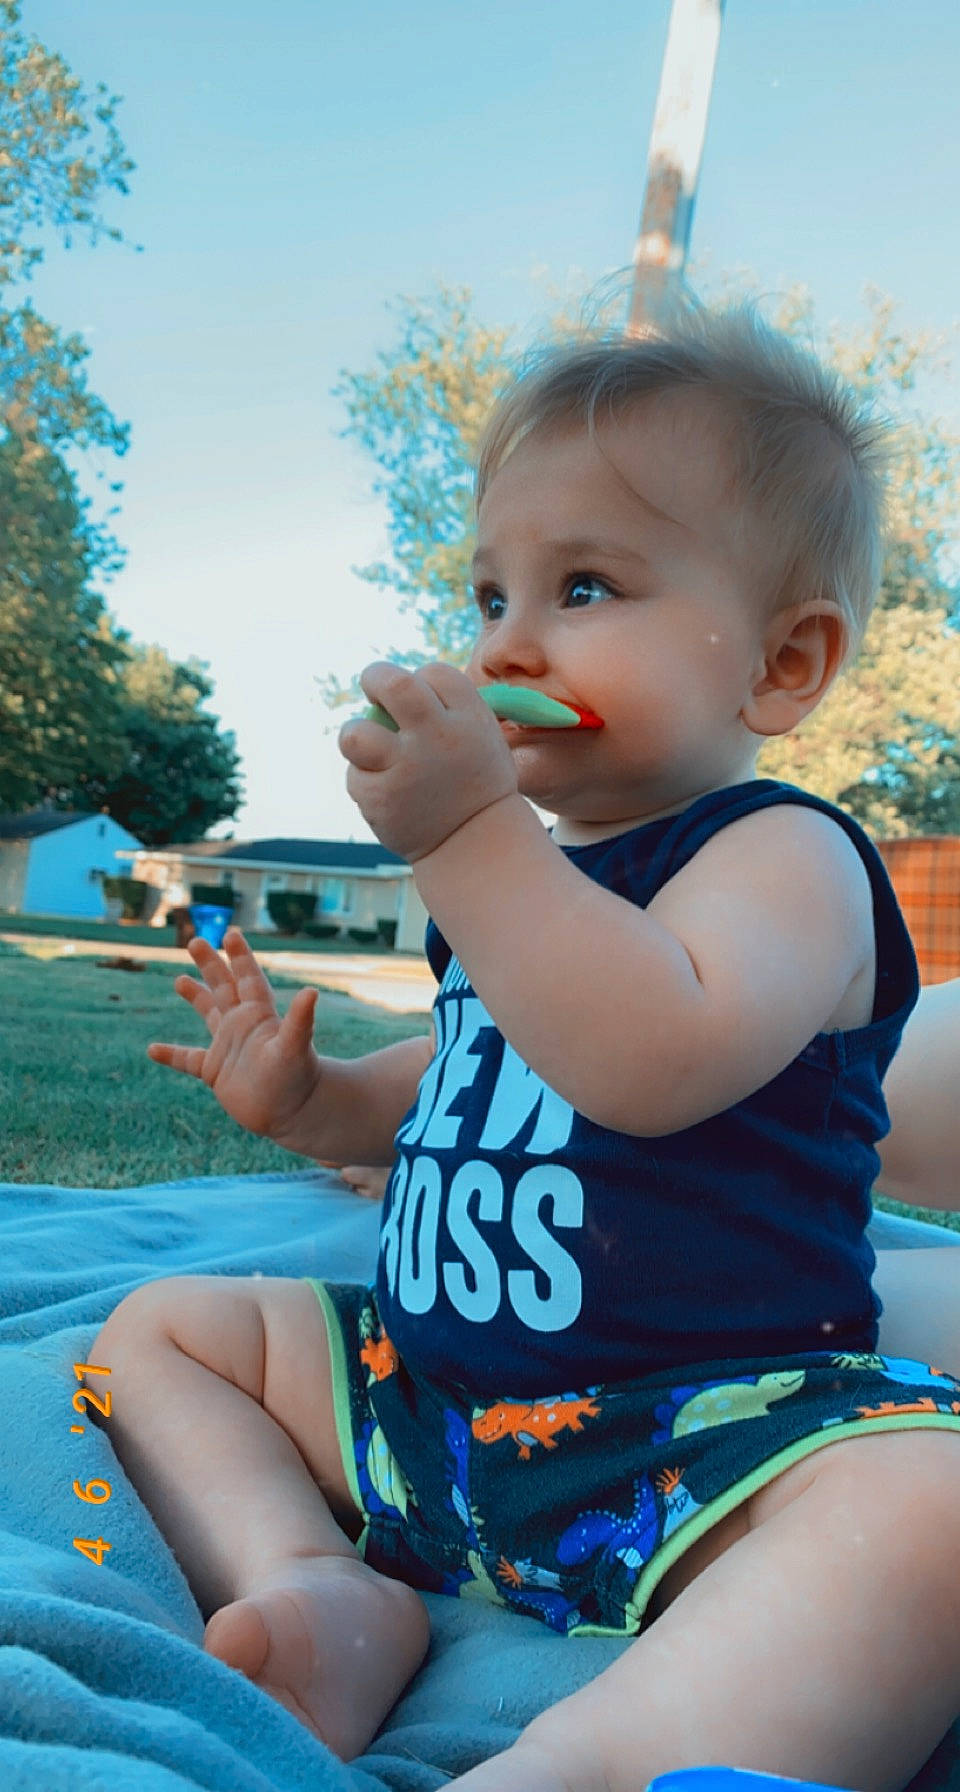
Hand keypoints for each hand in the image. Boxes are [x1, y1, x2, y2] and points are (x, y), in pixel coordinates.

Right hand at [147, 928, 322, 1145]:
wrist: (292, 1113)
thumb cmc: (298, 1080)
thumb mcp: (295, 1046)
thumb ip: (299, 1020)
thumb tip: (312, 992)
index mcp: (260, 1014)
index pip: (248, 977)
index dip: (239, 956)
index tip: (231, 933)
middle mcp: (242, 1025)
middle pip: (223, 987)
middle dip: (210, 964)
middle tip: (194, 941)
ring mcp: (228, 1047)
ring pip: (208, 1014)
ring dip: (195, 997)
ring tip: (179, 980)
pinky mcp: (215, 1071)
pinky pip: (188, 1060)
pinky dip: (171, 1055)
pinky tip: (152, 1050)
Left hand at [338, 661, 518, 861]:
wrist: (475, 844)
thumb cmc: (473, 781)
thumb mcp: (481, 736)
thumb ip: (446, 706)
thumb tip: (393, 685)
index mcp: (469, 718)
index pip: (434, 673)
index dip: (423, 681)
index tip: (424, 703)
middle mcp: (438, 738)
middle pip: (393, 684)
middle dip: (375, 677)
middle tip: (374, 689)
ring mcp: (407, 769)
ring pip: (354, 734)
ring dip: (355, 735)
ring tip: (369, 746)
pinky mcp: (381, 799)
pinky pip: (355, 775)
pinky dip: (366, 780)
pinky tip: (388, 793)